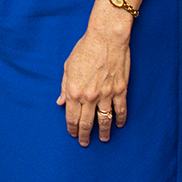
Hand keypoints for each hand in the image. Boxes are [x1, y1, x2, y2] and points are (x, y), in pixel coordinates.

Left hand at [56, 2, 130, 146]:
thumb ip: (64, 87)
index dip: (72, 128)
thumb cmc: (85, 49)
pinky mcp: (120, 90)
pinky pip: (121, 110)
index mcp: (74, 91)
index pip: (72, 117)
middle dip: (84, 135)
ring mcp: (106, 95)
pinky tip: (118, 125)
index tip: (73, 134)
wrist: (106, 38)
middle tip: (85, 143)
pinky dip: (120, 120)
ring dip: (104, 132)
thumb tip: (61, 102)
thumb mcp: (68, 66)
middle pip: (87, 123)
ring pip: (104, 120)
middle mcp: (90, 96)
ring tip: (103, 139)